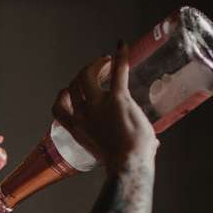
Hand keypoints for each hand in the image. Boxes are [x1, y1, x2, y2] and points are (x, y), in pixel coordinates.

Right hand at [51, 39, 158, 175]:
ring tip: (106, 61)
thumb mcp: (114, 155)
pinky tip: (122, 46)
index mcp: (77, 130)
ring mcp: (98, 105)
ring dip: (94, 65)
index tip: (69, 91)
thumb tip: (155, 146)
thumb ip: (132, 146)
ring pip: (86, 75)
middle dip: (83, 74)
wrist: (128, 165)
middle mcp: (83, 115)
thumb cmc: (124, 165)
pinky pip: (116, 72)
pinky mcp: (117, 99)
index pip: (58, 109)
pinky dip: (119, 57)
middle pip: (73, 85)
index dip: (62, 96)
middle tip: (98, 71)